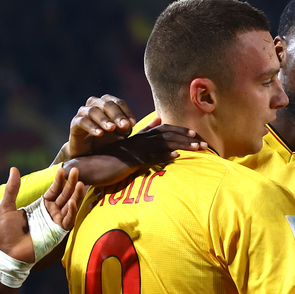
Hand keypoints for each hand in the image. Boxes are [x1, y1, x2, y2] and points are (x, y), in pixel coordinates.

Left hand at [0, 166, 84, 263]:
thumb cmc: (6, 232)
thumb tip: (14, 168)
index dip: (59, 181)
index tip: (63, 169)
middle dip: (71, 184)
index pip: (54, 190)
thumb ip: (12, 189)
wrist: (8, 252)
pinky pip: (68, 221)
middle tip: (76, 171)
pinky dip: (71, 212)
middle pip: (64, 195)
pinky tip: (72, 202)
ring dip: (75, 195)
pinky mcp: (58, 232)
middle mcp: (51, 212)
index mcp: (41, 205)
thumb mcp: (6, 207)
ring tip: (80, 183)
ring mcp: (55, 222)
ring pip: (70, 206)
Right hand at [65, 124, 201, 186]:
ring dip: (182, 146)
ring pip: (163, 145)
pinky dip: (163, 156)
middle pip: (168, 135)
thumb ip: (144, 138)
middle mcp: (139, 140)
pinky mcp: (130, 161)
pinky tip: (176, 158)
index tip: (197, 136)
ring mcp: (135, 150)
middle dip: (187, 138)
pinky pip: (149, 157)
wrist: (89, 166)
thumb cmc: (110, 160)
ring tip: (198, 148)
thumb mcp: (130, 149)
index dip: (181, 132)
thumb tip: (158, 127)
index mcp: (140, 137)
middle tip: (205, 143)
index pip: (164, 130)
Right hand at [68, 94, 135, 157]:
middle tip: (124, 125)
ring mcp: (84, 112)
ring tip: (111, 128)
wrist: (89, 153)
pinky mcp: (75, 123)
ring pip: (94, 111)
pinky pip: (83, 121)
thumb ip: (126, 127)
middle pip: (106, 104)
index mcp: (107, 104)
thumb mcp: (120, 134)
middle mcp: (95, 104)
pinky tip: (99, 133)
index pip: (118, 103)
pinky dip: (92, 127)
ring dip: (104, 119)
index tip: (132, 124)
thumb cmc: (107, 141)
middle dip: (117, 115)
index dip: (126, 112)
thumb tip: (131, 123)